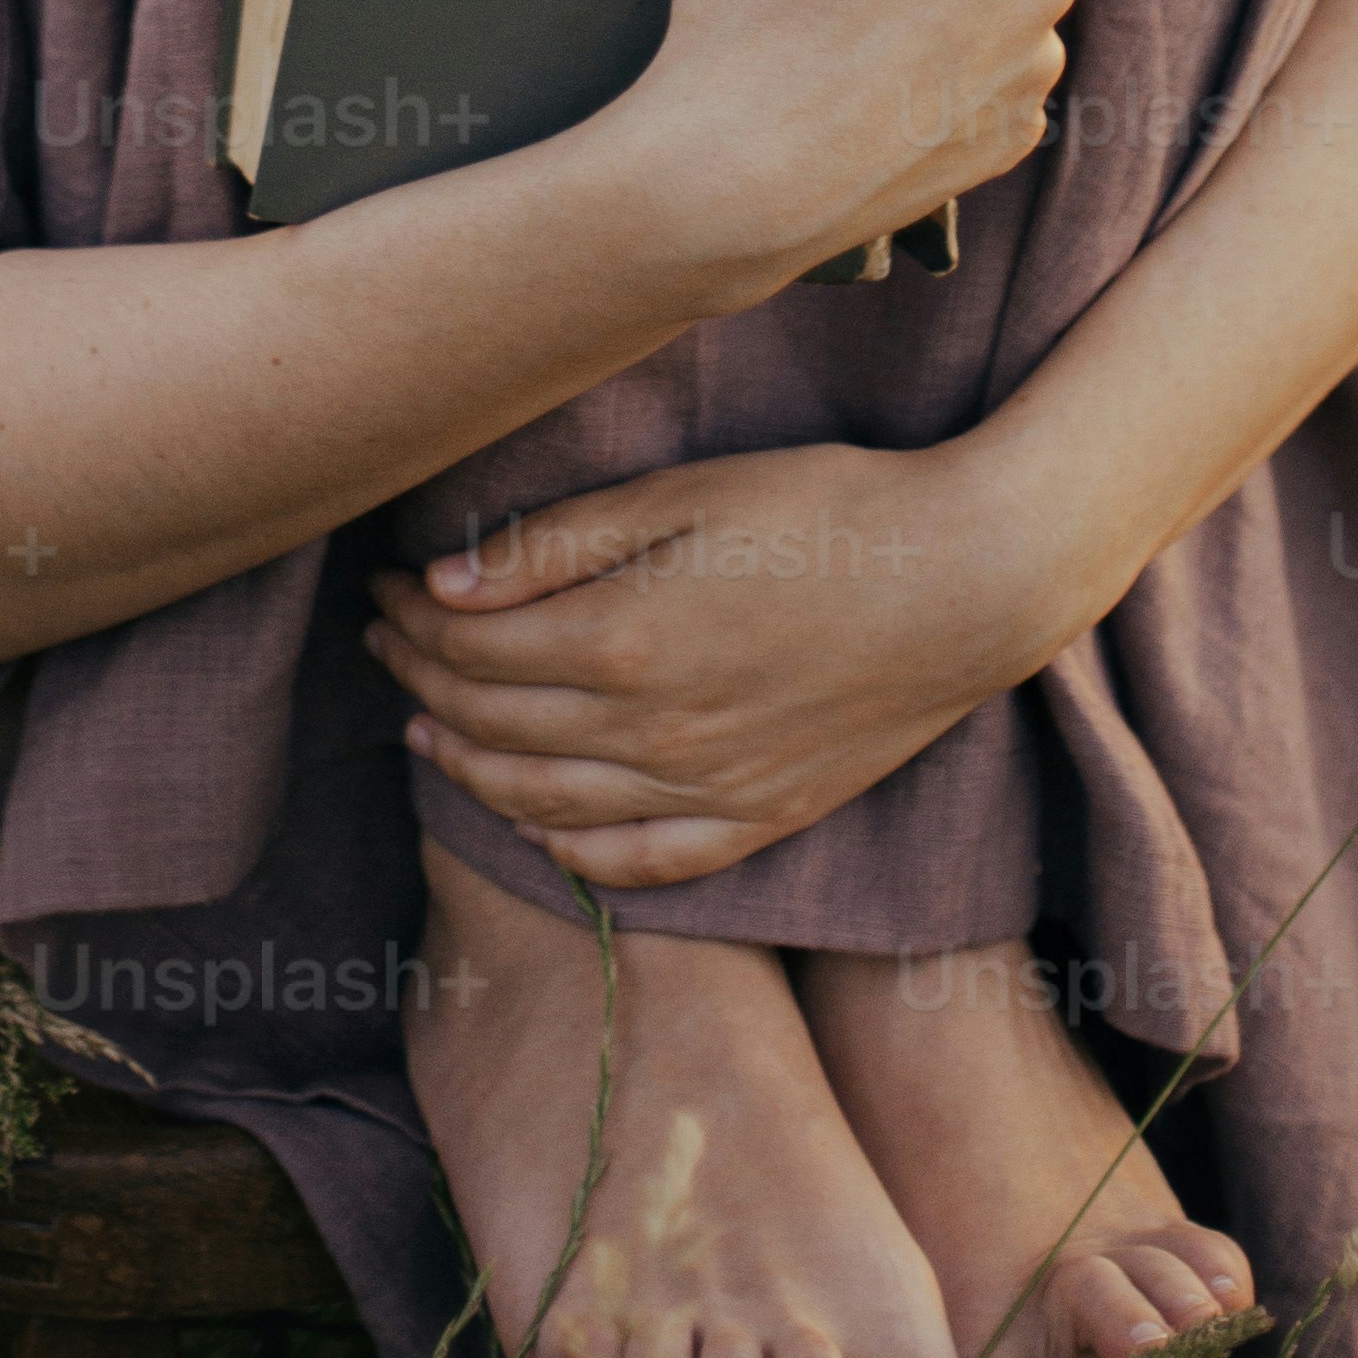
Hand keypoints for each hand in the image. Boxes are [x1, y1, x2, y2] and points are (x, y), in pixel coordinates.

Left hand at [365, 440, 1042, 886]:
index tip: (385, 586)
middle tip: (387, 642)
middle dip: (422, 680)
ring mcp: (707, 791)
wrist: (972, 581)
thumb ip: (558, 545)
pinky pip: (639, 864)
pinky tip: (537, 827)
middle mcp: (652, 735)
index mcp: (624, 641)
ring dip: (468, 769)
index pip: (472, 647)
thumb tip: (442, 584)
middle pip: (494, 723)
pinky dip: (571, 851)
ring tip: (424, 730)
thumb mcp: (688, 493)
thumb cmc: (831, 512)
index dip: (413, 618)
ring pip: (545, 804)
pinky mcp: (759, 820)